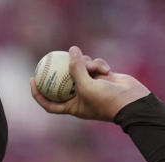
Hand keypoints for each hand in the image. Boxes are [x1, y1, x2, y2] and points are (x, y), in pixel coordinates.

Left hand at [31, 45, 149, 121]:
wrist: (132, 102)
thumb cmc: (106, 100)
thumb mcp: (87, 86)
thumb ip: (76, 69)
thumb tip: (71, 50)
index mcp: (73, 107)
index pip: (50, 104)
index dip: (38, 94)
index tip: (32, 80)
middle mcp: (80, 97)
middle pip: (64, 82)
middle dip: (61, 70)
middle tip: (51, 58)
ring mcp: (92, 86)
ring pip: (81, 69)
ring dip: (86, 65)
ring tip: (92, 66)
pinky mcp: (102, 77)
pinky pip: (94, 66)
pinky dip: (99, 65)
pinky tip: (106, 69)